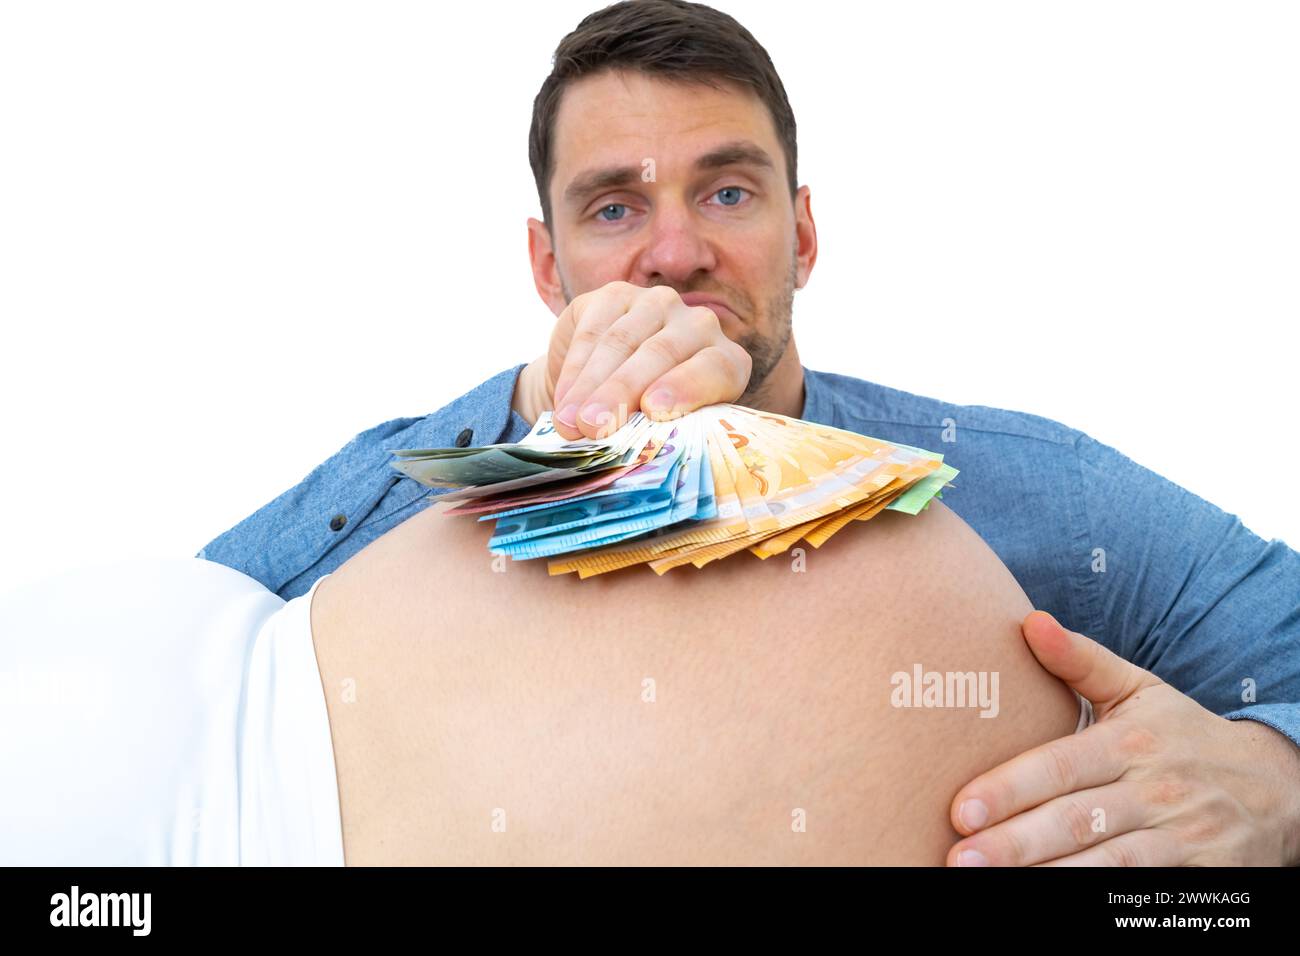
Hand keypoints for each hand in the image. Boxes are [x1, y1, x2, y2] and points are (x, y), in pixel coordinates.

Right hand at [511, 281, 751, 439]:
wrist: (609, 386)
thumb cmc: (649, 418)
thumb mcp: (668, 428)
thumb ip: (665, 433)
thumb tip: (638, 455)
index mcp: (726, 362)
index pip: (715, 369)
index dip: (686, 388)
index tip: (654, 412)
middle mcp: (699, 324)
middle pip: (660, 354)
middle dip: (621, 393)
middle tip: (594, 427)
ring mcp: (658, 304)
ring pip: (620, 342)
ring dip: (590, 387)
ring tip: (570, 424)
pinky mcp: (616, 295)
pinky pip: (592, 331)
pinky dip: (574, 370)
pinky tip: (562, 401)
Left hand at [945, 610, 1299, 865]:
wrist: (1276, 787)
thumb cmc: (1184, 734)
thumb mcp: (1139, 690)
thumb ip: (1080, 659)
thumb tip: (1028, 621)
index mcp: (1131, 742)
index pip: (1060, 767)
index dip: (1009, 789)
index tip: (960, 810)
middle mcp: (1156, 790)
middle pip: (1074, 821)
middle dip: (1014, 843)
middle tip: (960, 858)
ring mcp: (1181, 838)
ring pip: (1106, 864)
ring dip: (1046, 878)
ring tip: (990, 884)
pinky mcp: (1201, 876)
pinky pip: (1138, 892)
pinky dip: (1095, 898)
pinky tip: (1047, 899)